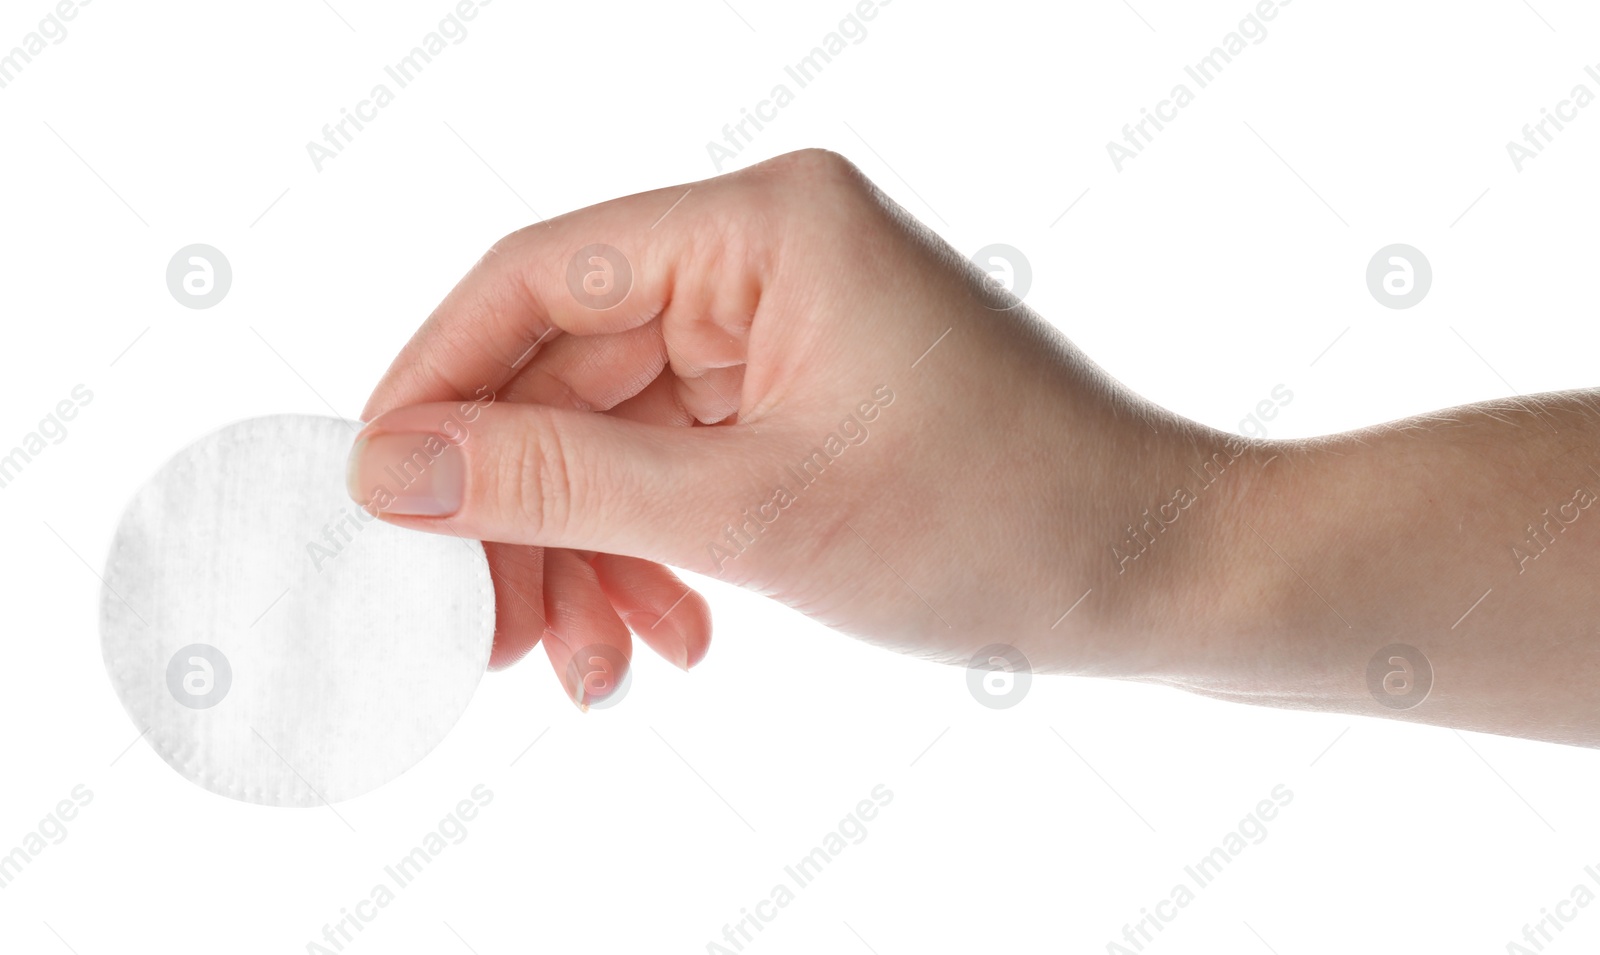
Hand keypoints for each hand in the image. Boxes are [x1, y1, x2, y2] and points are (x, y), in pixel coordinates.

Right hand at [348, 149, 1208, 705]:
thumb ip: (561, 483)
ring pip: (616, 439)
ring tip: (586, 670)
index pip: (536, 278)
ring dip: (586, 557)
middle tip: (479, 636)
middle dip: (521, 515)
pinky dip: (652, 556)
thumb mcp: (754, 512)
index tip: (375, 498)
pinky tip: (663, 638)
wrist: (1156, 576)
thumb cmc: (999, 519)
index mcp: (764, 226)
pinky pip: (677, 471)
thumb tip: (393, 467)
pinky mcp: (797, 401)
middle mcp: (764, 259)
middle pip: (567, 375)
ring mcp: (780, 333)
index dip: (437, 386)